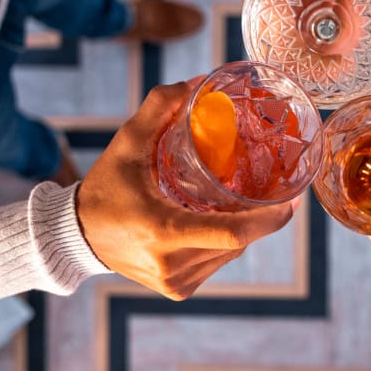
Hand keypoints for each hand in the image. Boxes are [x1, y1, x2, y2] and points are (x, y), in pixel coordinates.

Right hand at [76, 81, 295, 299]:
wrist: (76, 235)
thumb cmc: (105, 187)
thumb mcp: (127, 142)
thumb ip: (159, 107)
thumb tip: (199, 81)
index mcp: (163, 232)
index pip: (233, 234)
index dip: (269, 220)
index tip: (294, 200)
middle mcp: (172, 265)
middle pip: (238, 241)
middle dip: (262, 217)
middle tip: (280, 190)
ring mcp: (175, 283)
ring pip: (231, 253)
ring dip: (245, 228)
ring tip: (251, 200)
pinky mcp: (177, 289)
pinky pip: (218, 261)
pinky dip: (228, 241)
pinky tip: (227, 219)